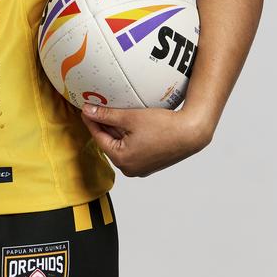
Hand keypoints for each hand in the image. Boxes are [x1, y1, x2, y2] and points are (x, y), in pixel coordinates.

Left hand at [79, 103, 211, 177]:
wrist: (191, 133)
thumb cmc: (164, 127)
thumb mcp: (130, 117)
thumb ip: (106, 115)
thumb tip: (88, 111)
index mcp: (122, 160)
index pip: (98, 137)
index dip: (91, 121)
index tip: (85, 108)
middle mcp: (129, 168)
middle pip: (109, 142)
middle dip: (103, 125)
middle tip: (96, 108)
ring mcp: (140, 167)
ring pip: (121, 145)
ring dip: (116, 130)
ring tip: (110, 113)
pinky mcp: (150, 162)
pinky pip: (132, 148)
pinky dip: (128, 136)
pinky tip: (127, 122)